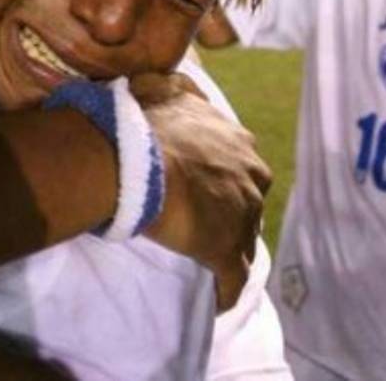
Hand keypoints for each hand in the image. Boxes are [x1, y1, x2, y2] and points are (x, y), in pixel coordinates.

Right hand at [131, 72, 270, 311]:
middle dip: (235, 212)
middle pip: (250, 201)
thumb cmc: (144, 120)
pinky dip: (227, 290)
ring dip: (233, 249)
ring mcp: (243, 215)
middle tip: (207, 222)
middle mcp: (251, 175)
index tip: (206, 186)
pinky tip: (219, 301)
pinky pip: (234, 279)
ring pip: (247, 239)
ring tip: (213, 261)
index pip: (241, 165)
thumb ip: (180, 89)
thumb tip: (177, 84)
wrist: (135, 156)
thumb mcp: (166, 87)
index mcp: (238, 142)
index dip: (225, 178)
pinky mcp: (227, 249)